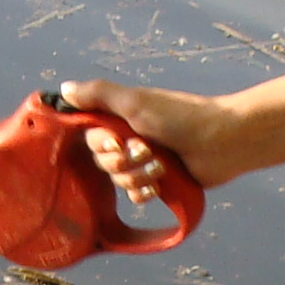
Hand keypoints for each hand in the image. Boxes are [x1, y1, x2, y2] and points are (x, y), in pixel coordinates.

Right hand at [59, 79, 254, 195]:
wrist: (221, 142)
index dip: (100, 145)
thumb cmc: (180, 116)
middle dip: (122, 162)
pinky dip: (143, 192)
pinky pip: (135, 195)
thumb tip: (63, 89)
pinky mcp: (158, 181)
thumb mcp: (136, 101)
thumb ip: (98, 94)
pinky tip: (156, 188)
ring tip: (161, 166)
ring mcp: (143, 161)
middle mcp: (129, 138)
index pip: (91, 137)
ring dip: (138, 176)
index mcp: (121, 118)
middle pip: (103, 161)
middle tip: (145, 151)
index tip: (115, 143)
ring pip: (119, 179)